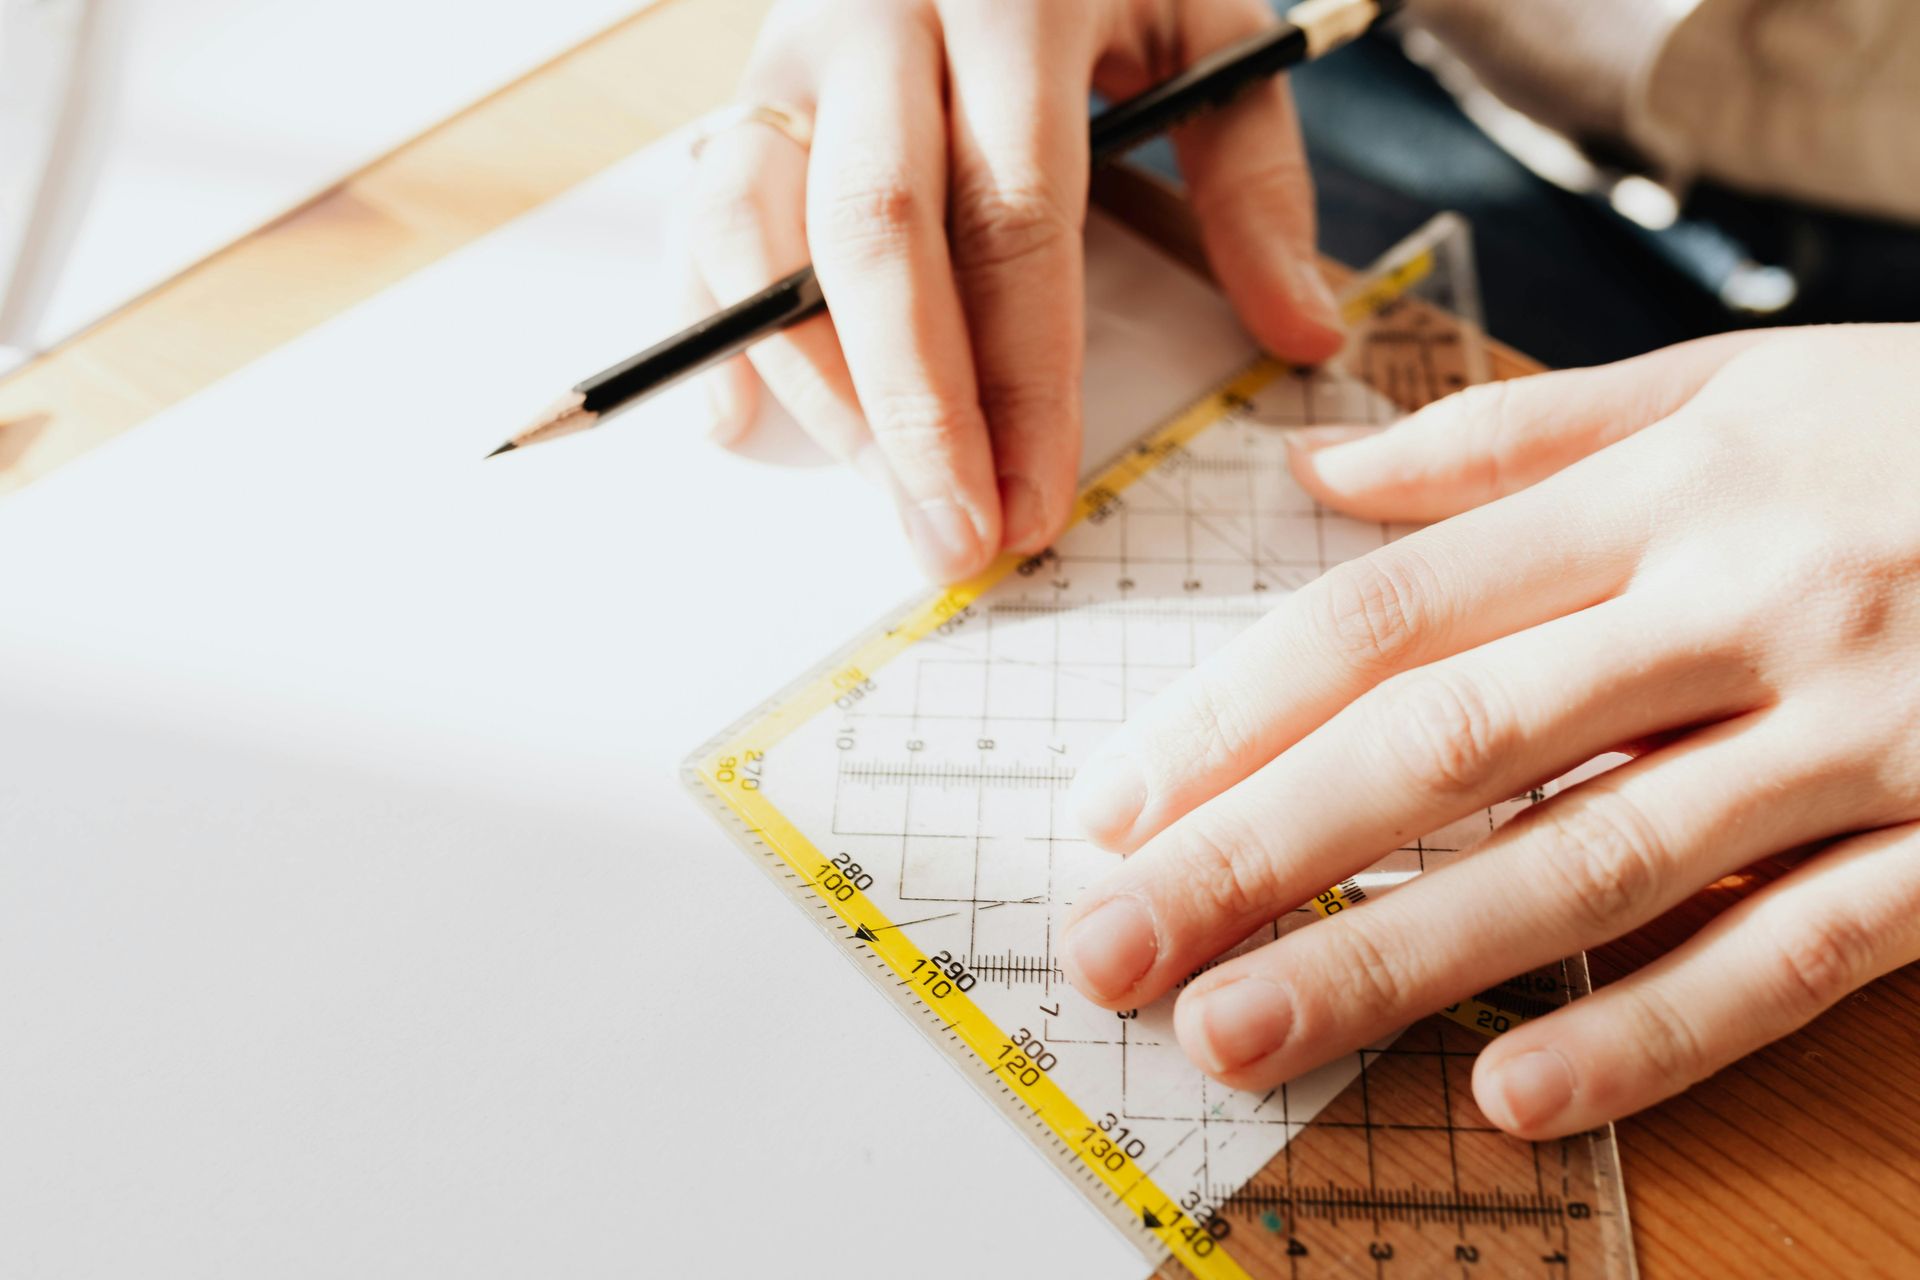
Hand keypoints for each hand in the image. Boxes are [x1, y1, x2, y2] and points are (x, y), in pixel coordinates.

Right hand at [688, 0, 1342, 580]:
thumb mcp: (1207, 30)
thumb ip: (1255, 179)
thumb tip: (1307, 334)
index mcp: (1015, 5)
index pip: (1016, 222)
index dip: (1024, 382)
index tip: (1037, 505)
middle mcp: (883, 21)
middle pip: (878, 240)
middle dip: (915, 415)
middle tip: (954, 542)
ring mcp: (793, 55)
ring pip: (766, 235)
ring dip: (819, 389)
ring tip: (887, 503)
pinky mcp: (740, 91)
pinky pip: (698, 215)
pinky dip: (710, 323)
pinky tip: (739, 419)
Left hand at [1058, 324, 1919, 1137]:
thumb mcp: (1734, 389)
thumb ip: (1516, 433)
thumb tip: (1321, 471)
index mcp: (1663, 495)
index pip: (1393, 615)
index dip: (1234, 712)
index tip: (1111, 803)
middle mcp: (1738, 610)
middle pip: (1448, 740)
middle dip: (1260, 849)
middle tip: (1116, 944)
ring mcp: (1854, 739)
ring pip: (1591, 863)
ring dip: (1401, 960)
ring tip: (1245, 1030)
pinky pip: (1789, 959)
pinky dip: (1650, 1033)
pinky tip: (1511, 1095)